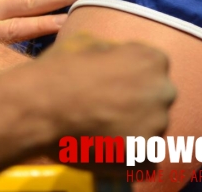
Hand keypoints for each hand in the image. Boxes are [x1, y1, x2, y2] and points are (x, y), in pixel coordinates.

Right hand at [37, 33, 174, 158]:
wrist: (38, 107)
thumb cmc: (58, 71)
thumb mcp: (85, 41)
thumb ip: (112, 50)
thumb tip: (116, 58)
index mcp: (152, 60)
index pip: (153, 68)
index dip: (130, 76)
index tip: (111, 84)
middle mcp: (163, 92)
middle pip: (155, 99)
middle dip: (136, 103)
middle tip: (105, 108)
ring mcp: (156, 127)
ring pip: (149, 130)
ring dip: (131, 130)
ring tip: (97, 130)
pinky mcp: (144, 157)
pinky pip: (142, 159)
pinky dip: (126, 157)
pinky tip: (102, 148)